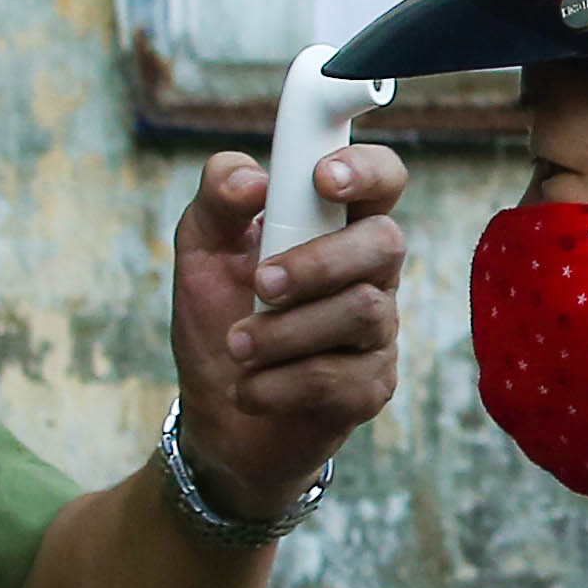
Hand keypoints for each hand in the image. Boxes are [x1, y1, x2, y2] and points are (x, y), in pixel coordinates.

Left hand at [170, 140, 408, 509]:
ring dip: (281, 332)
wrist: (216, 417)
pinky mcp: (371, 387)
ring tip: (236, 348)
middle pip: (385, 242)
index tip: (322, 179)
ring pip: (361, 312)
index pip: (383, 178)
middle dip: (318, 263)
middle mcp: (370, 273)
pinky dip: (276, 384)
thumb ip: (218, 197)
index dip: (367, 170)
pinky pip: (337, 377)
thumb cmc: (220, 318)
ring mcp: (379, 331)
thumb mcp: (202, 248)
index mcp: (337, 225)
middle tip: (261, 285)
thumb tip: (252, 181)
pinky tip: (249, 389)